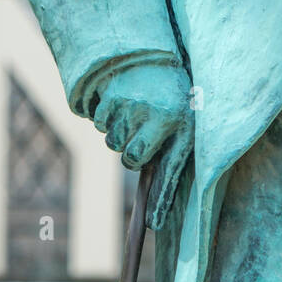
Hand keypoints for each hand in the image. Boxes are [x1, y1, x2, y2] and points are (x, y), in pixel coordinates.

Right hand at [93, 61, 194, 229]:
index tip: (154, 226)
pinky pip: (99, 123)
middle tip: (142, 132)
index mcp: (181, 123)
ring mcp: (133, 106)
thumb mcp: (179, 123)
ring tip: (135, 109)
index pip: (171, 170)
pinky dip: (106, 117)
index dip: (161, 199)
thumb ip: (168, 165)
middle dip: (132, 152)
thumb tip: (153, 220)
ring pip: (112, 142)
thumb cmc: (171, 99)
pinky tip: (122, 99)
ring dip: (118, 132)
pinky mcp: (112, 96)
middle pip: (130, 160)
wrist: (156, 54)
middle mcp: (159, 116)